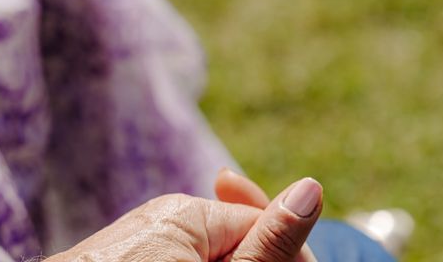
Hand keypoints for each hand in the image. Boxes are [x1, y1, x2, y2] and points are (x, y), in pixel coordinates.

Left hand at [47, 177, 321, 261]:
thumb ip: (266, 243)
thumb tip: (311, 186)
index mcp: (189, 211)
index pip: (265, 223)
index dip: (283, 257)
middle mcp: (166, 211)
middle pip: (238, 237)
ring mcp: (146, 229)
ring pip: (210, 252)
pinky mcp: (131, 248)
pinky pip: (180, 257)